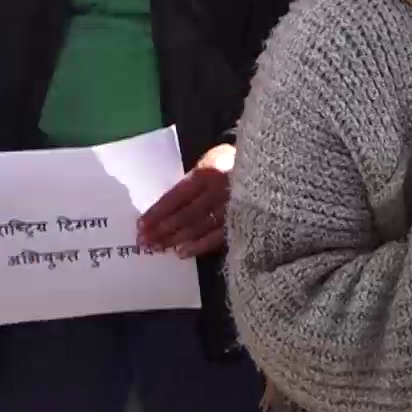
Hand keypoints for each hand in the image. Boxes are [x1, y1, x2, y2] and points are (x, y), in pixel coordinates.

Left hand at [139, 143, 233, 258]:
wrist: (270, 167)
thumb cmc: (234, 162)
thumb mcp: (214, 159)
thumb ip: (195, 178)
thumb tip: (171, 201)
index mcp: (207, 174)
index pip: (176, 196)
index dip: (158, 211)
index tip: (141, 224)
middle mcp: (216, 192)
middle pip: (184, 214)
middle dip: (162, 229)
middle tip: (143, 242)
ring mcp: (229, 209)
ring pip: (197, 228)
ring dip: (175, 239)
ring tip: (157, 248)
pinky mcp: (241, 222)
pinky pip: (217, 238)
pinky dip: (199, 246)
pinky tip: (182, 252)